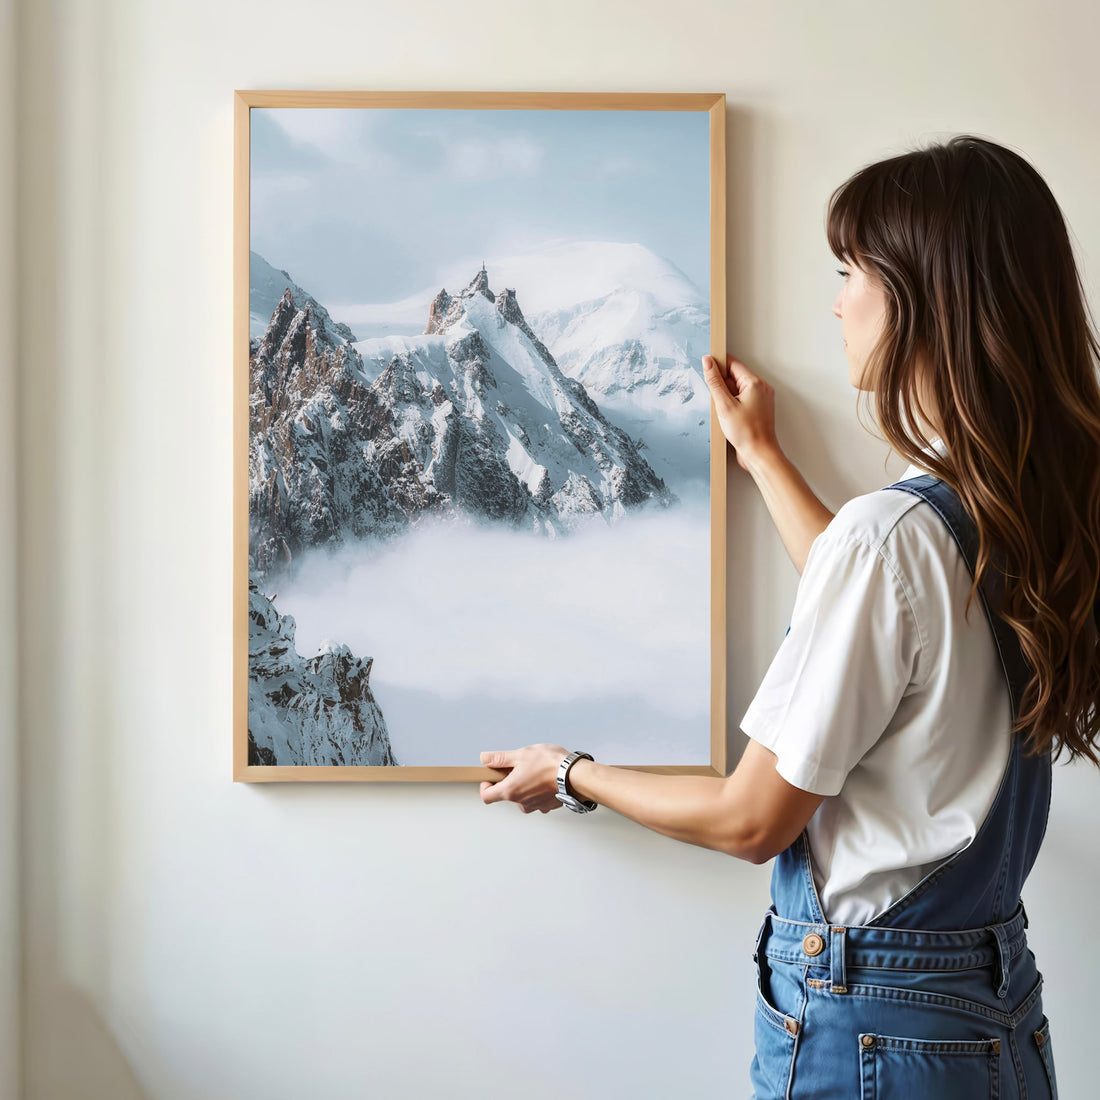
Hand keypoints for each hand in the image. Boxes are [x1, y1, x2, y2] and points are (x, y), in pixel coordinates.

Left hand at [479, 743, 569, 813]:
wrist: (575, 775)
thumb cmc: (550, 764)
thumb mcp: (520, 754)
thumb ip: (499, 758)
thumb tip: (485, 759)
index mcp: (510, 790)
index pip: (486, 796)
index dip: (485, 786)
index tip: (491, 776)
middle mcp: (521, 802)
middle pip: (506, 795)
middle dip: (509, 781)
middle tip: (518, 767)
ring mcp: (535, 806)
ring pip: (522, 797)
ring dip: (524, 786)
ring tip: (534, 771)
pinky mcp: (548, 805)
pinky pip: (537, 799)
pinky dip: (538, 790)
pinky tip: (545, 778)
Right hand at [702, 354, 779, 471]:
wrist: (759, 454)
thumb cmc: (746, 432)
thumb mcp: (724, 405)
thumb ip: (715, 381)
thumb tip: (708, 362)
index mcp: (755, 383)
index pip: (733, 363)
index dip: (718, 365)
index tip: (706, 369)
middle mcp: (761, 388)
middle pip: (735, 376)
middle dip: (722, 385)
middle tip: (718, 401)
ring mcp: (761, 399)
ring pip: (737, 389)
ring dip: (726, 397)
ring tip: (725, 412)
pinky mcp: (758, 409)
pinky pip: (742, 399)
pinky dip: (732, 404)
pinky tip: (729, 417)